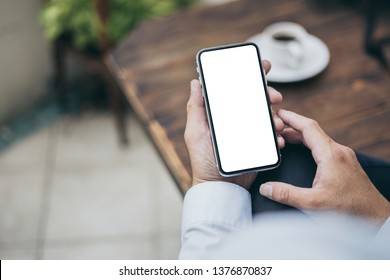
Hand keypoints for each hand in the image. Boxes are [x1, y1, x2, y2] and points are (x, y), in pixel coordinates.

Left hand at [184, 61, 284, 189]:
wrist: (218, 186)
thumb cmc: (203, 161)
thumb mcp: (195, 132)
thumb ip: (195, 108)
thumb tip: (195, 82)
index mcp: (222, 114)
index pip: (236, 90)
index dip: (249, 76)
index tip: (261, 67)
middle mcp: (236, 120)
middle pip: (256, 100)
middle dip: (268, 94)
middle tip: (274, 97)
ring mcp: (249, 133)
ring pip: (267, 116)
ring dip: (276, 116)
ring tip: (276, 123)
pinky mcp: (259, 146)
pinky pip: (272, 136)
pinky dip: (278, 135)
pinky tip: (278, 138)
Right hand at [260, 109, 389, 223]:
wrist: (374, 217)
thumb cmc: (349, 210)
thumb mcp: (313, 203)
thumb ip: (286, 194)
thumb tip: (266, 188)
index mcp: (331, 155)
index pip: (308, 127)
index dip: (291, 118)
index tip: (278, 113)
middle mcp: (339, 151)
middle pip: (312, 131)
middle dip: (292, 126)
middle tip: (275, 126)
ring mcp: (345, 156)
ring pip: (319, 138)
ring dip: (300, 135)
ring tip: (283, 137)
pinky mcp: (346, 163)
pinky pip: (324, 146)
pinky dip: (309, 143)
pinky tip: (302, 149)